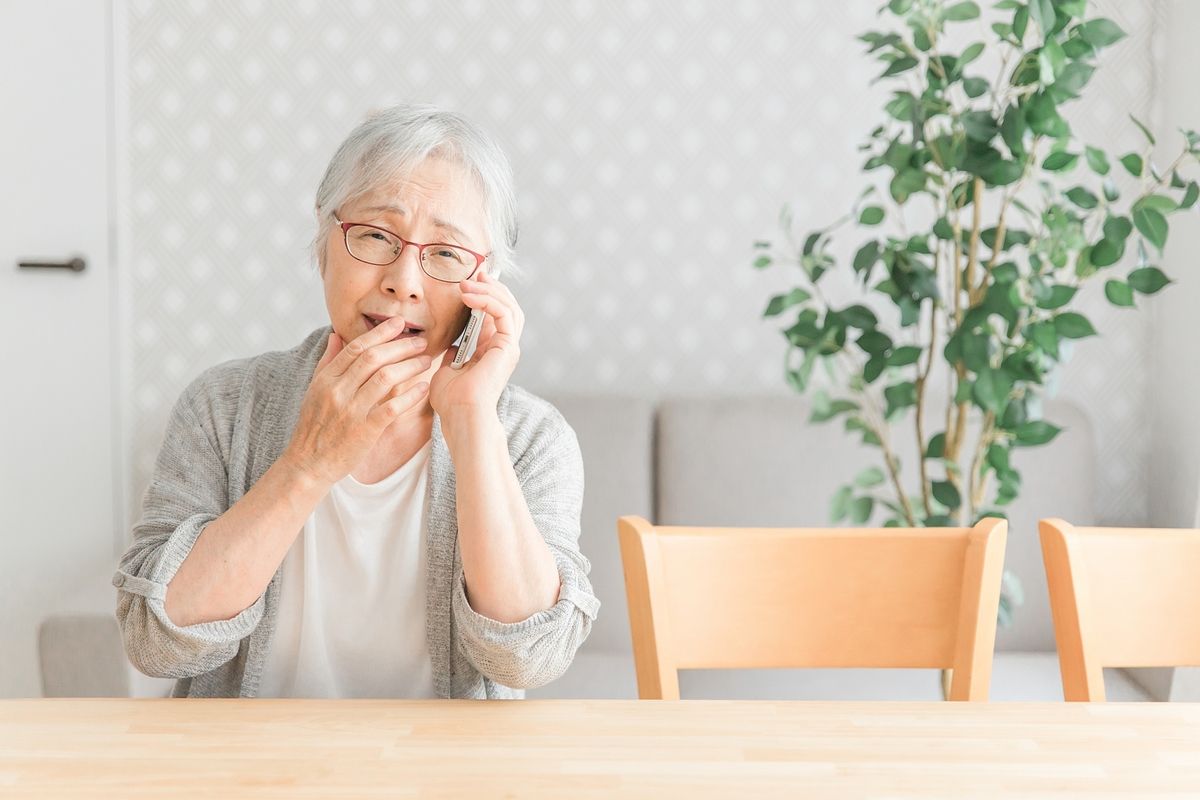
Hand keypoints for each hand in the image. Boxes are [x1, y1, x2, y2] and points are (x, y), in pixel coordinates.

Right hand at [284, 316, 432, 484]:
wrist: (308, 464)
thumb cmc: (314, 427)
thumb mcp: (314, 391)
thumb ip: (328, 362)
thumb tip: (336, 334)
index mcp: (326, 379)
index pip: (356, 347)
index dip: (380, 333)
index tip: (399, 324)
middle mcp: (338, 391)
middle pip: (374, 358)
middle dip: (401, 346)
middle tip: (421, 342)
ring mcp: (351, 410)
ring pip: (386, 378)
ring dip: (410, 366)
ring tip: (426, 361)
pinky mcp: (365, 430)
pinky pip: (393, 407)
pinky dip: (411, 395)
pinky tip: (424, 387)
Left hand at [429, 269, 524, 417]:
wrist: (460, 415)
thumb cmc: (452, 400)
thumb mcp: (447, 369)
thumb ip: (452, 353)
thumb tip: (449, 343)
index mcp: (491, 351)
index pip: (495, 314)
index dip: (485, 294)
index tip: (468, 280)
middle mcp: (504, 347)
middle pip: (507, 306)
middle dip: (491, 286)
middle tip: (475, 272)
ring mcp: (508, 347)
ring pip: (509, 306)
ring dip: (488, 290)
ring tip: (467, 283)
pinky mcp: (508, 347)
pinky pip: (503, 314)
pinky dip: (488, 300)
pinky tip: (469, 295)